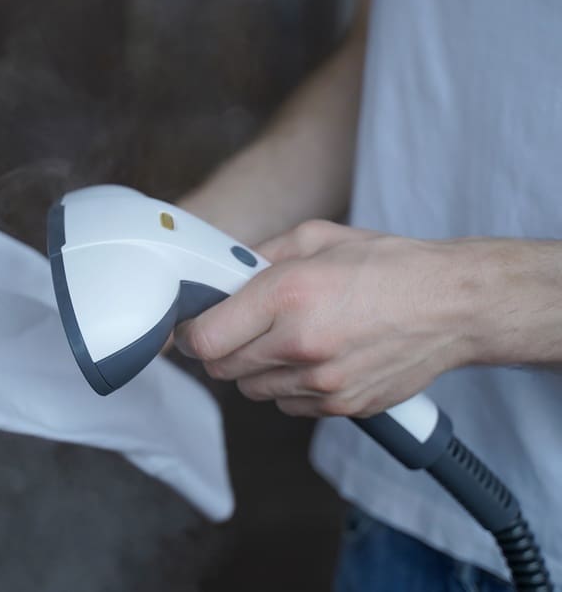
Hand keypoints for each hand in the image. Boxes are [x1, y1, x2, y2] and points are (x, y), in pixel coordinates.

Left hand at [175, 220, 479, 417]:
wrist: (454, 306)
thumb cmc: (388, 266)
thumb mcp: (315, 238)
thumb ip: (258, 256)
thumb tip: (220, 273)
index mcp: (287, 295)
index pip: (205, 338)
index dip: (191, 333)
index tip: (194, 325)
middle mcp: (300, 344)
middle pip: (221, 369)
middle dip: (221, 348)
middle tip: (238, 328)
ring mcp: (322, 383)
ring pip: (252, 390)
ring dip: (255, 369)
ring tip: (285, 339)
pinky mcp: (341, 407)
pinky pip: (287, 405)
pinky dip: (288, 387)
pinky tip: (312, 359)